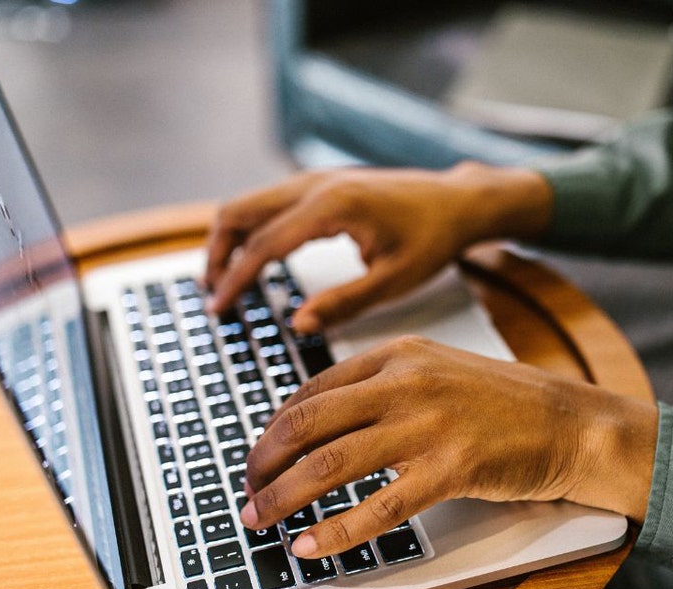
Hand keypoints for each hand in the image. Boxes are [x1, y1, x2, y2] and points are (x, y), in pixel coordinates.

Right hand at [205, 162, 551, 332]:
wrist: (458, 201)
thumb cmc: (433, 239)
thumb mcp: (394, 281)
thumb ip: (344, 303)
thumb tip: (298, 324)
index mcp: (332, 206)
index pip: (264, 244)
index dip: (235, 280)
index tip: (219, 310)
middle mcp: (316, 184)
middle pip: (239, 212)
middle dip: (217, 254)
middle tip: (215, 297)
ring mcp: (315, 179)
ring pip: (249, 204)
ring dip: (229, 240)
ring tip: (226, 283)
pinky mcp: (320, 184)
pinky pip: (269, 203)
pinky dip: (250, 230)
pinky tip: (255, 262)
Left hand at [239, 336, 657, 558]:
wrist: (571, 422)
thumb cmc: (502, 403)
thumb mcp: (435, 371)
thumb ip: (380, 388)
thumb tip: (320, 423)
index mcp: (396, 355)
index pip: (311, 392)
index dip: (272, 431)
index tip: (257, 458)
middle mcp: (405, 383)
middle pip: (307, 425)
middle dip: (263, 463)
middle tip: (247, 491)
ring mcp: (427, 424)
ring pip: (331, 464)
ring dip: (284, 497)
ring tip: (260, 520)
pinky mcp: (451, 468)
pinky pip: (379, 507)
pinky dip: (336, 530)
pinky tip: (312, 544)